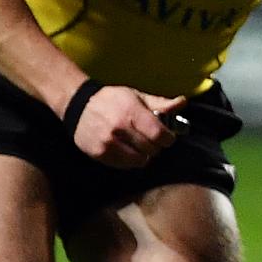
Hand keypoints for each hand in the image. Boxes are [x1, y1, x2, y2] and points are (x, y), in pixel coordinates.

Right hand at [70, 85, 185, 166]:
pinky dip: (130, 160)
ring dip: (144, 155)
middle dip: (156, 146)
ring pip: (140, 160)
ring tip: (139, 145)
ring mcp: (107, 143)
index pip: (159, 134)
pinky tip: (127, 149)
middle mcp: (118, 128)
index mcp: (130, 112)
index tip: (167, 136)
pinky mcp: (99, 154)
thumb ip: (160, 103)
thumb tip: (183, 103)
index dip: (168, 138)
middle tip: (151, 139)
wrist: (78, 106)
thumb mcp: (136, 96)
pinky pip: (124, 165)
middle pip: (152, 149)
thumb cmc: (112, 100)